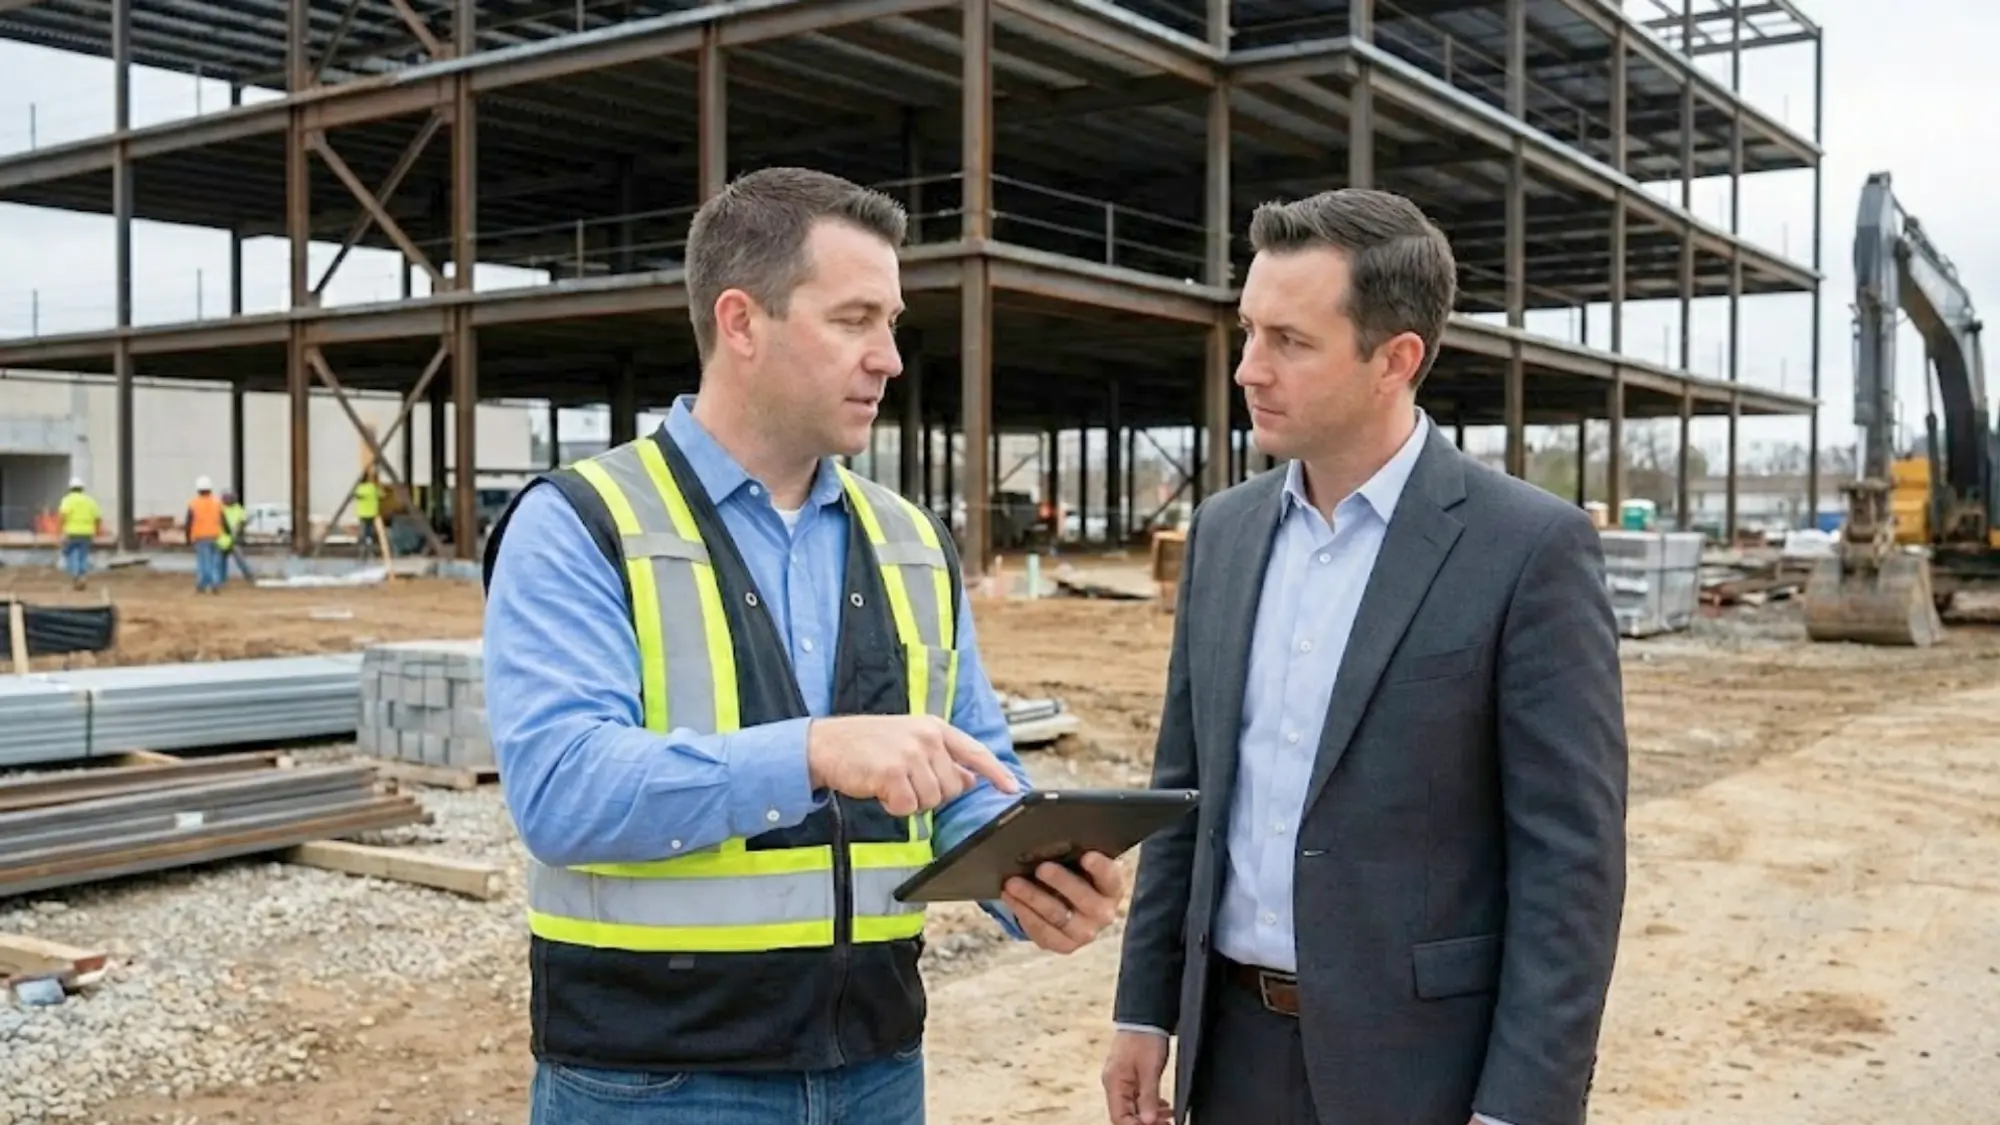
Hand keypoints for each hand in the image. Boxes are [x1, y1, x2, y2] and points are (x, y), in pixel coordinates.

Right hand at [805, 714, 1018, 816]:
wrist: (825, 744)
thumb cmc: (866, 746)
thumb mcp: (909, 742)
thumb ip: (941, 758)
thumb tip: (970, 778)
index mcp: (934, 728)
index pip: (975, 752)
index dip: (995, 772)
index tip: (1012, 788)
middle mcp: (926, 737)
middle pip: (952, 788)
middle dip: (931, 794)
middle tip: (904, 782)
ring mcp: (910, 753)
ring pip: (931, 801)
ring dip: (910, 801)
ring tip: (889, 783)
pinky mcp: (893, 772)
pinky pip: (908, 807)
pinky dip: (893, 807)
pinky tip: (879, 790)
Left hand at [1002, 852, 1122, 952]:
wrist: (1070, 906)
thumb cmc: (1074, 875)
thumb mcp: (1078, 863)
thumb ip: (1072, 854)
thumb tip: (1048, 842)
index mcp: (1111, 888)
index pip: (1110, 877)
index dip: (1100, 868)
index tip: (1086, 856)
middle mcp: (1103, 914)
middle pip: (1085, 900)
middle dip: (1062, 882)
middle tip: (1042, 868)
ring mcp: (1084, 933)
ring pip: (1058, 916)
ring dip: (1033, 898)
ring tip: (1013, 883)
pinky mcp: (1064, 945)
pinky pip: (1042, 931)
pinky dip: (1023, 912)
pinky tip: (1009, 897)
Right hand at [1101, 1028, 1170, 1124]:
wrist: (1145, 1017)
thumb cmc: (1144, 1038)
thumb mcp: (1149, 1069)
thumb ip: (1148, 1097)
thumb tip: (1147, 1121)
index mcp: (1114, 1084)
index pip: (1119, 1118)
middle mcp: (1114, 1085)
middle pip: (1125, 1116)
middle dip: (1145, 1123)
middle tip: (1166, 1124)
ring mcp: (1121, 1081)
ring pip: (1132, 1109)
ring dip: (1149, 1117)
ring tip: (1168, 1118)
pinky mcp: (1129, 1077)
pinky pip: (1137, 1099)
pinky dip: (1150, 1106)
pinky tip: (1163, 1108)